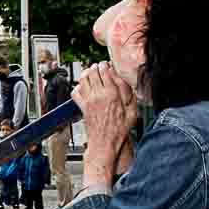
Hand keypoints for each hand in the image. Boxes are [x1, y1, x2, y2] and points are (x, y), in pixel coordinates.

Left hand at [72, 63, 138, 182]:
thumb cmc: (118, 131)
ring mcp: (88, 100)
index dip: (106, 65)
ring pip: (82, 79)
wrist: (105, 143)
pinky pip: (75, 92)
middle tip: (99, 68)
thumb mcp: (132, 111)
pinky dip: (78, 86)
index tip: (107, 65)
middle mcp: (97, 95)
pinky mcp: (82, 106)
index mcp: (111, 94)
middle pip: (92, 72)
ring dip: (86, 73)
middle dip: (95, 67)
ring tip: (91, 73)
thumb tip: (125, 83)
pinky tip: (83, 87)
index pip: (105, 71)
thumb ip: (129, 95)